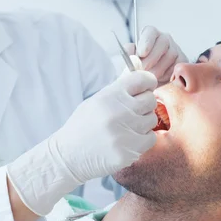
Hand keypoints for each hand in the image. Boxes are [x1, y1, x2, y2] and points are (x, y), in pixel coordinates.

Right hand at [7, 70, 157, 215]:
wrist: (69, 156)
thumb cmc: (83, 125)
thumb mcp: (98, 100)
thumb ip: (120, 85)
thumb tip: (138, 64)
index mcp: (110, 95)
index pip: (142, 79)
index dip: (148, 82)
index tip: (147, 87)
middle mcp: (119, 112)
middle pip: (150, 100)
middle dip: (144, 104)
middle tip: (132, 111)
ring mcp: (125, 132)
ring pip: (151, 120)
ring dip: (143, 123)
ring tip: (126, 127)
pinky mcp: (129, 151)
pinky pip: (150, 139)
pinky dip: (142, 139)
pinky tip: (128, 140)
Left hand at [126, 26, 187, 83]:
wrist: (149, 83)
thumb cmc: (139, 69)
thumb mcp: (130, 60)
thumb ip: (128, 53)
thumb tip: (129, 50)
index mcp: (150, 35)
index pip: (151, 32)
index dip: (146, 42)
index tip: (141, 54)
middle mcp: (164, 39)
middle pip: (163, 42)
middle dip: (151, 58)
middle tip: (143, 69)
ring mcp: (175, 49)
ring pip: (170, 56)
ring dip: (158, 68)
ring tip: (149, 77)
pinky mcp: (182, 61)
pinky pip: (177, 66)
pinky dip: (168, 74)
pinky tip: (160, 78)